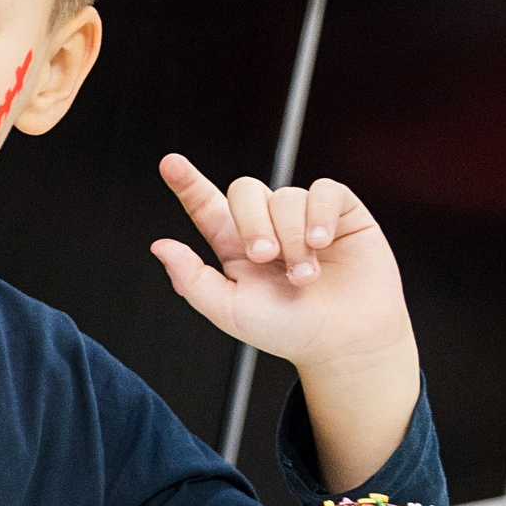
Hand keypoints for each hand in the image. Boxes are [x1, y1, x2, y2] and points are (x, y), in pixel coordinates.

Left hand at [151, 153, 421, 489]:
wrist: (345, 343)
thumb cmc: (287, 329)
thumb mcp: (231, 311)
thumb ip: (193, 279)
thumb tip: (159, 246)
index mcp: (233, 244)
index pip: (205, 204)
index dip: (187, 182)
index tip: (169, 163)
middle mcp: (266, 224)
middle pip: (244, 190)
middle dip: (251, 221)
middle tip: (265, 257)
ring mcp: (303, 216)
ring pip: (286, 196)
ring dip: (292, 238)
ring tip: (305, 276)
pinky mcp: (342, 213)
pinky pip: (325, 190)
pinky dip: (320, 213)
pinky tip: (322, 242)